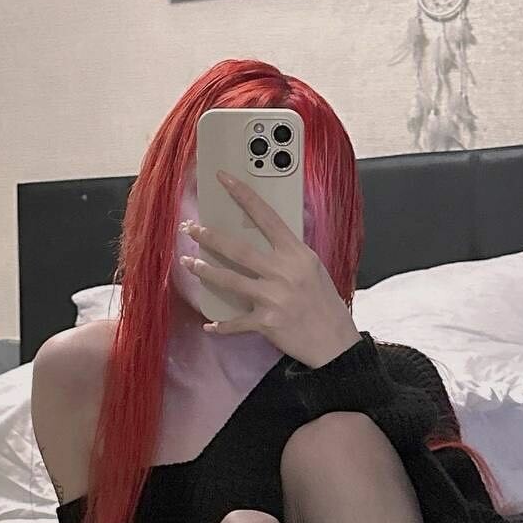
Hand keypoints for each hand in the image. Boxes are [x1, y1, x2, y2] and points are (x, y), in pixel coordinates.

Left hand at [180, 170, 359, 368]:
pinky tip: (209, 326)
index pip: (266, 217)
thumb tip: (267, 242)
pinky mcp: (266, 322)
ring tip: (187, 263)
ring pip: (230, 280)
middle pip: (238, 249)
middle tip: (190, 229)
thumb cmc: (325, 305)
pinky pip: (236, 323)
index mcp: (297, 254)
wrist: (335, 342)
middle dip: (210, 237)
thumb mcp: (313, 269)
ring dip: (205, 271)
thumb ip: (289, 255)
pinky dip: (221, 326)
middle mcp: (283, 272)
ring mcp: (273, 297)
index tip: (224, 179)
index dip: (243, 195)